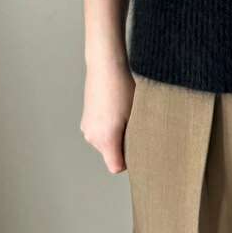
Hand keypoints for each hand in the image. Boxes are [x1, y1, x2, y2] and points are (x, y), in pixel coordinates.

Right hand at [82, 54, 134, 174]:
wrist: (105, 65)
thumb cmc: (124, 88)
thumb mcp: (137, 115)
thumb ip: (138, 139)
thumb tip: (146, 152)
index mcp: (105, 139)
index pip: (116, 167)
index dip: (130, 162)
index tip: (139, 149)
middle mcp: (92, 137)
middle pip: (112, 156)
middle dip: (124, 147)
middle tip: (135, 127)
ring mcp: (87, 129)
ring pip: (106, 144)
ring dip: (117, 137)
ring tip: (124, 116)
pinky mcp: (85, 121)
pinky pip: (100, 134)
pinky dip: (109, 129)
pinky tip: (115, 112)